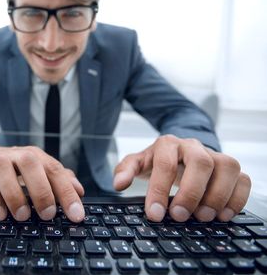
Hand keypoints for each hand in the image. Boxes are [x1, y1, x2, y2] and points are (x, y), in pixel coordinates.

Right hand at [0, 144, 84, 222]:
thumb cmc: (18, 168)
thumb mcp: (40, 170)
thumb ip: (61, 180)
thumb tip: (80, 192)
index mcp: (37, 156)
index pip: (56, 171)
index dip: (68, 193)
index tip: (76, 215)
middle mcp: (18, 155)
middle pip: (31, 164)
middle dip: (41, 191)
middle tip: (47, 214)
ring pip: (5, 172)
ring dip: (15, 196)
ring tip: (22, 216)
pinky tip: (0, 215)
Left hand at [113, 135, 250, 221]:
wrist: (179, 153)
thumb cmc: (158, 161)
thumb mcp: (138, 163)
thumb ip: (125, 170)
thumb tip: (118, 184)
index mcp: (167, 144)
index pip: (165, 164)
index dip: (159, 190)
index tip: (155, 214)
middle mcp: (193, 146)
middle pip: (201, 163)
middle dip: (191, 192)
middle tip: (181, 216)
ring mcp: (215, 155)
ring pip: (227, 167)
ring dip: (218, 196)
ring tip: (203, 217)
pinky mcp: (231, 167)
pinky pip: (243, 178)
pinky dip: (237, 198)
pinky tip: (223, 214)